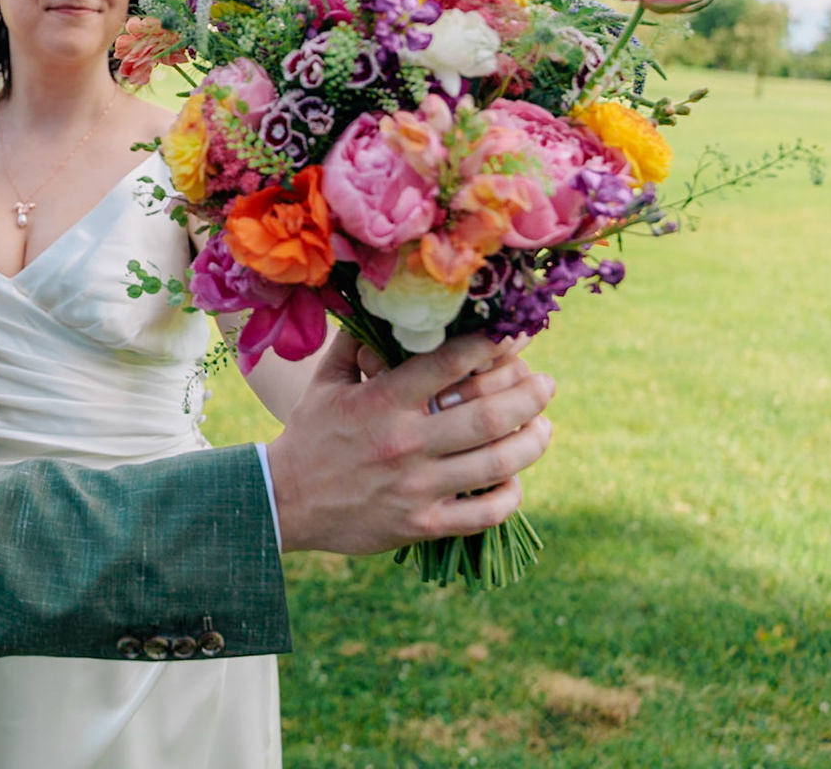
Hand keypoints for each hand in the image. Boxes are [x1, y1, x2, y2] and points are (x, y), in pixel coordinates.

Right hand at [266, 331, 554, 553]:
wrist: (283, 501)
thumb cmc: (308, 435)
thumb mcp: (325, 383)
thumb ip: (356, 344)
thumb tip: (382, 307)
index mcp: (384, 401)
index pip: (451, 363)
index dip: (492, 345)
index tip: (516, 336)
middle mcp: (406, 442)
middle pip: (489, 415)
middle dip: (531, 395)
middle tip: (547, 384)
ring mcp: (417, 487)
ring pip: (498, 464)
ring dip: (533, 442)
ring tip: (544, 428)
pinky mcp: (422, 523)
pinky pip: (485, 513)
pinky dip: (510, 495)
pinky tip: (514, 479)